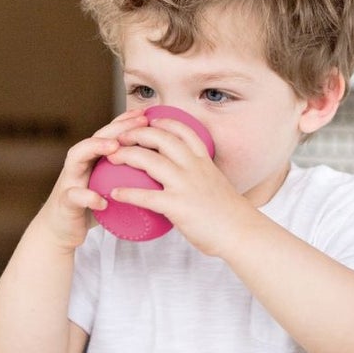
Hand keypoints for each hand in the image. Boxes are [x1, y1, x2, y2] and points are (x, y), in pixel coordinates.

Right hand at [39, 108, 149, 250]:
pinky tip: (102, 201)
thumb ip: (123, 175)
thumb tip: (156, 170)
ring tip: (114, 147)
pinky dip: (87, 197)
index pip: (108, 135)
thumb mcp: (107, 186)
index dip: (124, 122)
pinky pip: (74, 197)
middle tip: (138, 122)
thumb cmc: (89, 206)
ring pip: (76, 158)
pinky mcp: (64, 203)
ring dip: (94, 148)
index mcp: (91, 160)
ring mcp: (69, 181)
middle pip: (94, 138)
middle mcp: (78, 165)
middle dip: (116, 128)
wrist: (60, 231)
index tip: (144, 114)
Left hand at [105, 116, 254, 255]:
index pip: (183, 130)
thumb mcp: (216, 184)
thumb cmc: (230, 215)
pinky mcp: (177, 205)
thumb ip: (200, 177)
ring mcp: (185, 184)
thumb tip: (187, 180)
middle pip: (160, 138)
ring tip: (111, 157)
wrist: (242, 233)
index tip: (149, 119)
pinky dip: (127, 193)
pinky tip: (114, 194)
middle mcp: (193, 167)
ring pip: (149, 160)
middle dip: (137, 133)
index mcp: (203, 161)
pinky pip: (146, 196)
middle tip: (120, 137)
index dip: (164, 121)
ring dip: (126, 155)